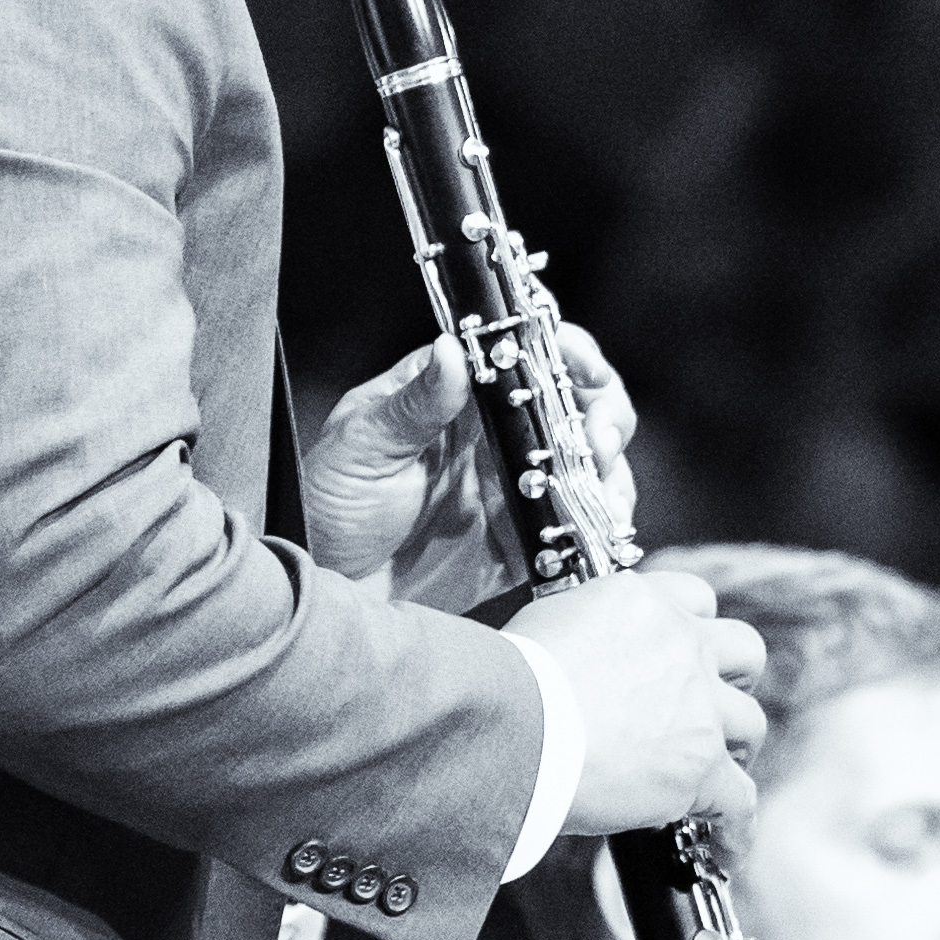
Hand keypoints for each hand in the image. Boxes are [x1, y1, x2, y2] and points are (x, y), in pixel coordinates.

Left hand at [303, 318, 643, 612]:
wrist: (330, 589)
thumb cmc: (328, 504)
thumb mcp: (361, 447)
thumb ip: (413, 405)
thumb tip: (454, 350)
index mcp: (458, 394)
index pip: (526, 352)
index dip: (567, 351)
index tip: (581, 369)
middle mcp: (494, 433)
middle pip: (576, 401)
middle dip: (605, 413)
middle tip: (598, 442)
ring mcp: (515, 484)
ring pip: (590, 461)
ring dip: (611, 471)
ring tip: (603, 495)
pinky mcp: (524, 538)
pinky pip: (579, 523)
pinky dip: (601, 523)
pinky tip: (599, 530)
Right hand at [524, 569, 767, 840]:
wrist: (511, 725)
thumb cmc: (505, 683)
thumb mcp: (549, 625)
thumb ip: (588, 636)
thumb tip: (579, 665)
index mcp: (641, 602)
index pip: (694, 598)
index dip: (694, 629)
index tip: (686, 653)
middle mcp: (681, 643)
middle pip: (743, 651)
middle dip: (733, 680)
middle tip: (714, 708)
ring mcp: (698, 705)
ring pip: (750, 723)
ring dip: (738, 748)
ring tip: (722, 773)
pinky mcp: (700, 766)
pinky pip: (739, 800)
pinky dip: (736, 828)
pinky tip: (727, 847)